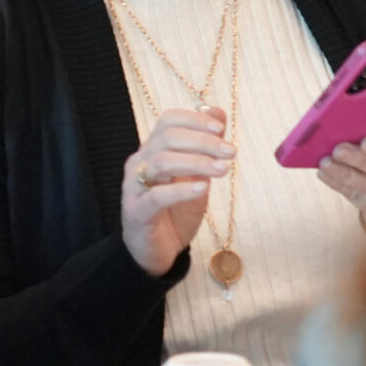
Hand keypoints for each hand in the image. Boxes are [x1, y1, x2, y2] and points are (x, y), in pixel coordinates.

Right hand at [121, 109, 231, 275]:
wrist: (157, 252)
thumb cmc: (175, 212)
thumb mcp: (196, 177)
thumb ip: (204, 149)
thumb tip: (218, 113)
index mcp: (152, 151)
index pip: (168, 121)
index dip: (195, 120)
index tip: (222, 129)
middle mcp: (140, 164)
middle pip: (167, 137)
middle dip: (202, 141)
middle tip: (230, 152)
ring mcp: (135, 187)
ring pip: (161, 162)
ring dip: (197, 162)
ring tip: (222, 170)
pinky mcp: (136, 212)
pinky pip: (157, 196)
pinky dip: (182, 189)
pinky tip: (203, 188)